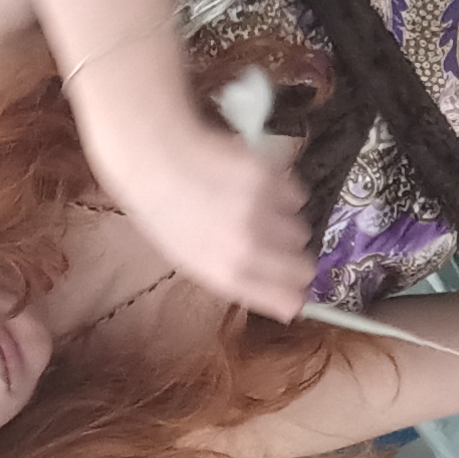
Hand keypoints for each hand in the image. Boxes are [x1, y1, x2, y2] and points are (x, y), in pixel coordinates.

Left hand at [89, 107, 314, 318]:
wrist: (153, 158)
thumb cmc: (164, 213)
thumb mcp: (191, 260)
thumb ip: (238, 278)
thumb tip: (280, 294)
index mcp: (225, 275)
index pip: (289, 300)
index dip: (293, 293)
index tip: (291, 285)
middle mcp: (248, 249)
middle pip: (304, 268)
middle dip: (294, 260)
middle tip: (278, 246)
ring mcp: (262, 213)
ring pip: (301, 230)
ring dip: (285, 225)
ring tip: (256, 211)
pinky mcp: (271, 179)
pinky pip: (296, 197)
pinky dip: (283, 195)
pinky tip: (256, 188)